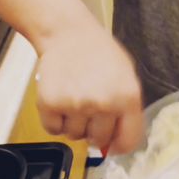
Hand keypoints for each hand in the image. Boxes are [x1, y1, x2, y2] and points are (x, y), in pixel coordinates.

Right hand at [35, 20, 143, 153]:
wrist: (69, 33)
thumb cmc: (101, 54)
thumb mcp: (127, 76)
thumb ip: (127, 108)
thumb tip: (118, 141)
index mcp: (128, 98)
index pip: (128, 141)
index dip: (119, 145)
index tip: (113, 144)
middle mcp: (103, 105)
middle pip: (99, 140)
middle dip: (95, 129)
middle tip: (89, 109)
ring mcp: (75, 105)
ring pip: (74, 136)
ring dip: (73, 124)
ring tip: (74, 99)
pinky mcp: (50, 104)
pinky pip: (53, 129)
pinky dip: (55, 120)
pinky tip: (60, 100)